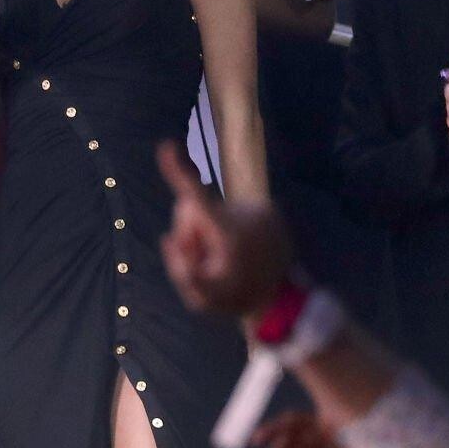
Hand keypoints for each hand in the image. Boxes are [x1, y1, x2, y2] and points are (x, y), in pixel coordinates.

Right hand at [156, 142, 291, 320]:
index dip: (179, 172)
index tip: (167, 146)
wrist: (281, 298)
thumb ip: (182, 272)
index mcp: (229, 235)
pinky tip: (238, 249)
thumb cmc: (237, 299)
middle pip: (192, 208)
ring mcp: (259, 208)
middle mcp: (245, 214)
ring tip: (224, 257)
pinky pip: (227, 209)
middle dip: (189, 231)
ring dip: (207, 231)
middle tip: (204, 261)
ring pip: (209, 209)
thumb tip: (168, 239)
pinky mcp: (266, 207)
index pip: (198, 198)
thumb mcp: (204, 300)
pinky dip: (223, 227)